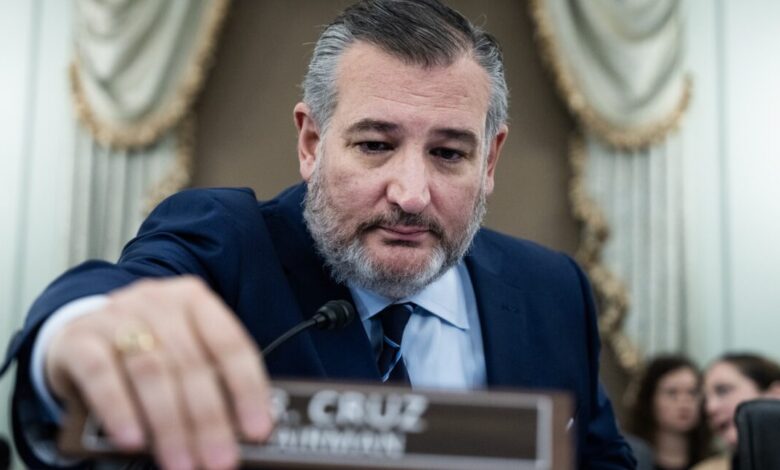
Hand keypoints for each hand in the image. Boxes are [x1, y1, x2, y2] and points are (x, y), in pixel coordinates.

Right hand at [45, 276, 273, 469]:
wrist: (80, 332)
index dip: (248, 389)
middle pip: (191, 364)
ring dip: (170, 425)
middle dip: (209, 419)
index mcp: (195, 300)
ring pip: (151, 372)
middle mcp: (158, 301)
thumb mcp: (182, 353)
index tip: (258, 430)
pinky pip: (102, 375)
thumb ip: (209, 382)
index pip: (230, 344)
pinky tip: (133, 440)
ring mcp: (116, 317)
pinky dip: (120, 410)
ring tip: (182, 462)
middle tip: (219, 459)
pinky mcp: (79, 339)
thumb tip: (239, 433)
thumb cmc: (147, 349)